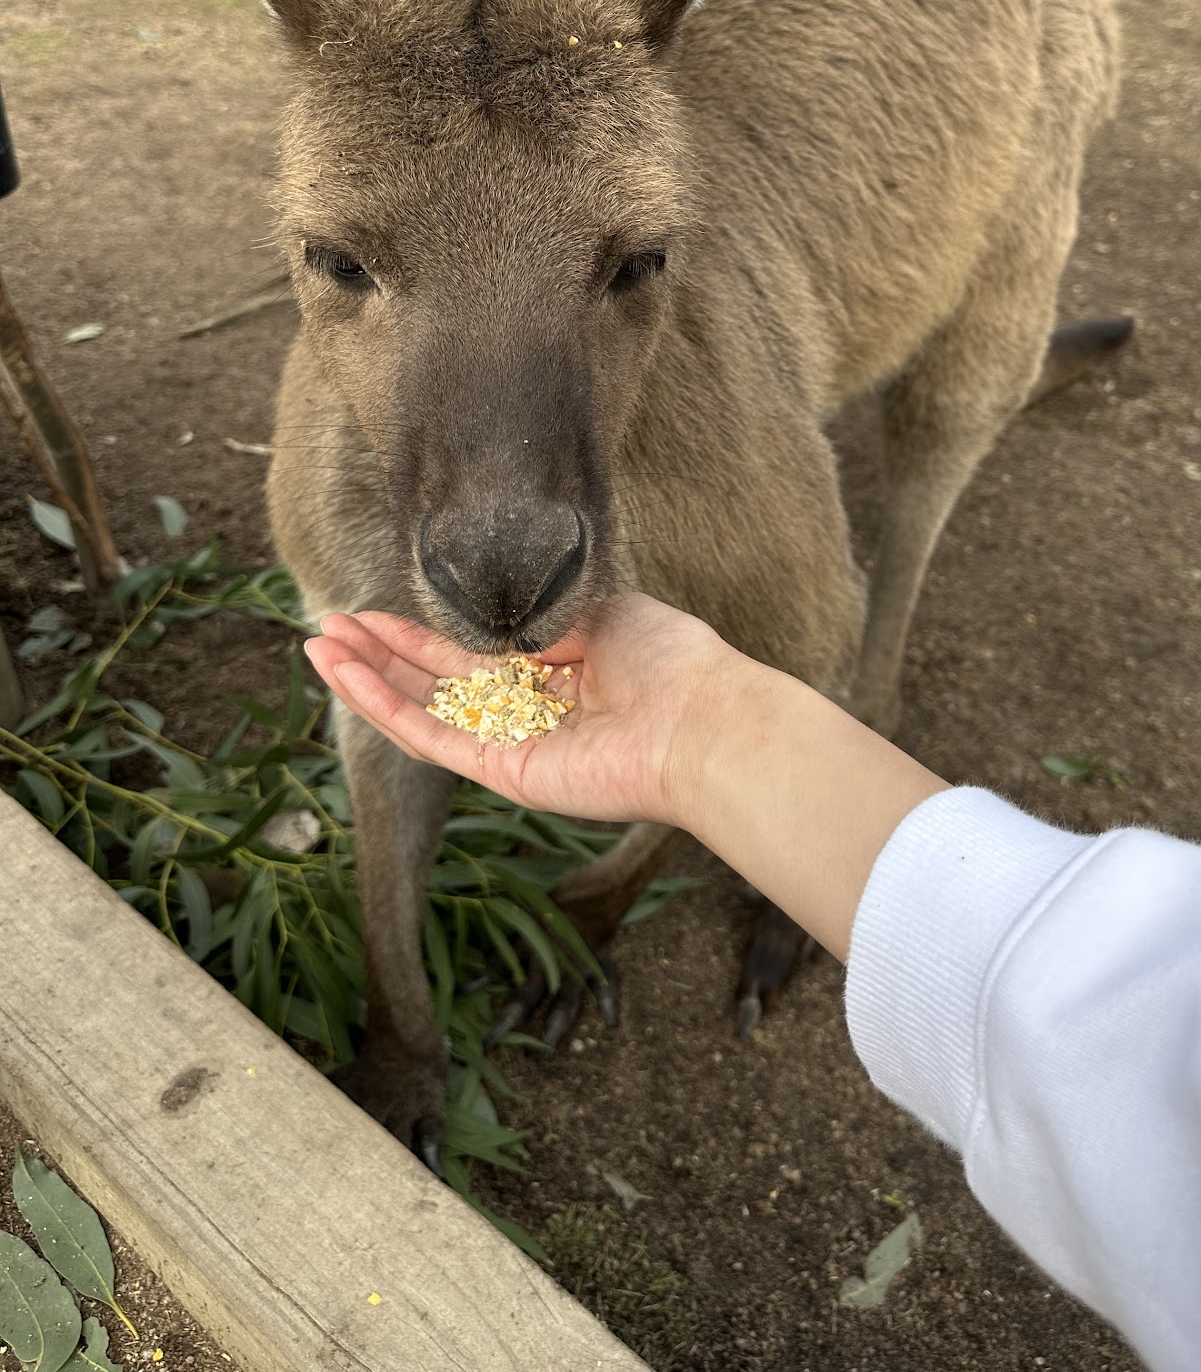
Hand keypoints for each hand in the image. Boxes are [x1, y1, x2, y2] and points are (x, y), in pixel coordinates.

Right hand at [304, 592, 741, 828]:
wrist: (704, 721)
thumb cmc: (672, 662)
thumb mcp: (603, 611)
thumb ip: (547, 613)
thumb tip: (500, 608)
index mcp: (554, 673)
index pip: (471, 653)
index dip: (420, 633)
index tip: (374, 612)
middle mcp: (527, 712)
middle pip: (435, 682)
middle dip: (380, 654)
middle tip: (326, 626)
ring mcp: (511, 744)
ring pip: (421, 711)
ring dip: (366, 680)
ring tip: (316, 647)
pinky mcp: (504, 772)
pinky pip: (432, 738)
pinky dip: (384, 707)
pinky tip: (346, 677)